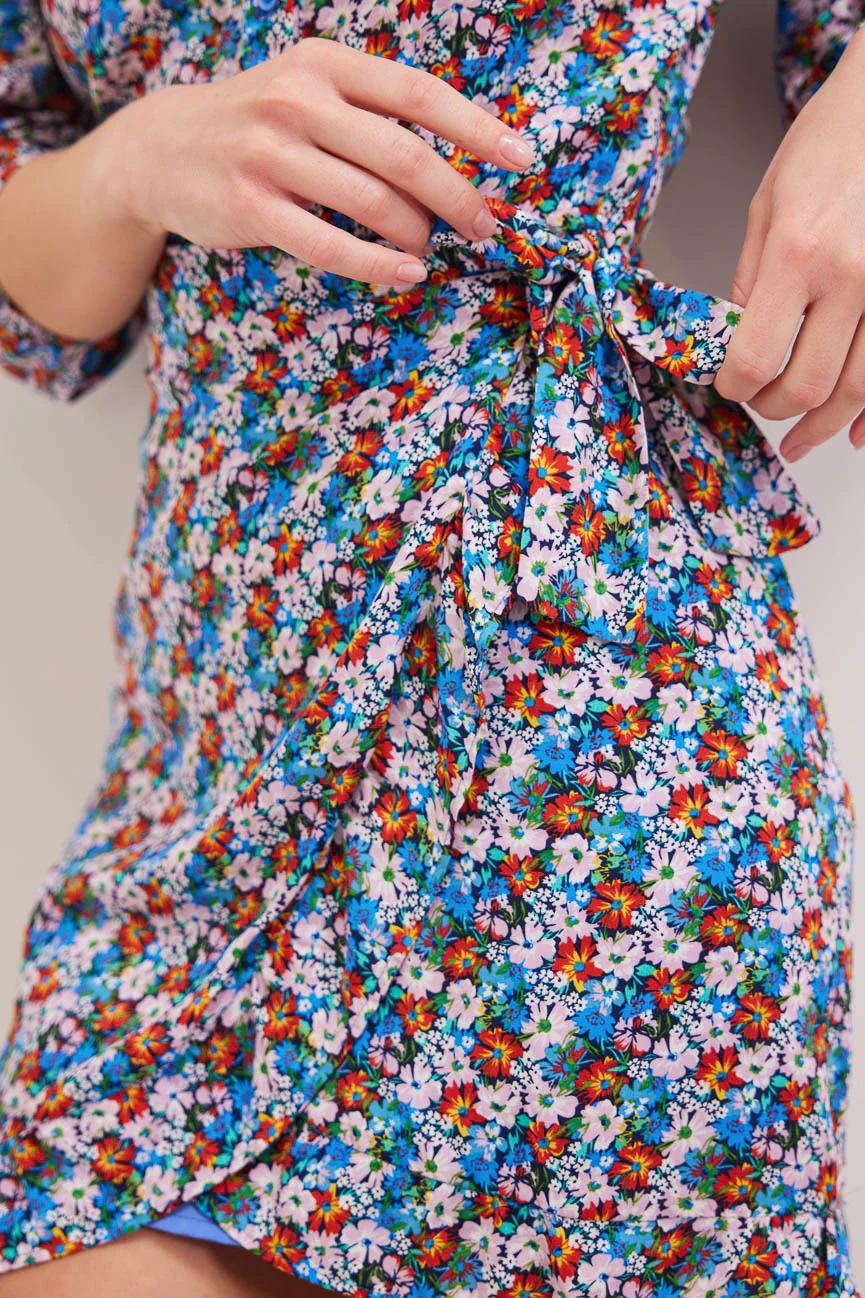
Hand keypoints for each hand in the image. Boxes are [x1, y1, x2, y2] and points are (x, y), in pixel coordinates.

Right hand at [101, 37, 534, 288]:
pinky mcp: (250, 206)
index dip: (477, 128)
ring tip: (431, 250)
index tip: (522, 158)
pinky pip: (330, 244)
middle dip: (458, 195)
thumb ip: (369, 114)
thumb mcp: (307, 93)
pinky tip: (408, 275)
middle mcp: (297, 100)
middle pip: (405, 154)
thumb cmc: (257, 128)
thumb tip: (455, 161)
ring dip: (418, 234)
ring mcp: (270, 154)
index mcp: (324, 65)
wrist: (158, 150)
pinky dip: (377, 265)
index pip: (419, 93)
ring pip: (372, 201)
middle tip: (485, 226)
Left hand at [713, 26, 864, 460]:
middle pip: (809, 384)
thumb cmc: (831, 144)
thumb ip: (751, 281)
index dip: (736, 386)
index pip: (756, 355)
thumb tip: (735, 341)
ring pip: (860, 390)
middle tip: (761, 404)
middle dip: (775, 407)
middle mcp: (854, 276)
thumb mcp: (767, 206)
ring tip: (803, 439)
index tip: (728, 386)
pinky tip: (855, 434)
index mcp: (799, 252)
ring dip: (825, 426)